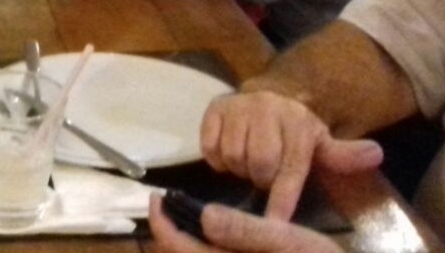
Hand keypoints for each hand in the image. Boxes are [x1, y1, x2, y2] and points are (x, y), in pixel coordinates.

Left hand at [148, 194, 340, 252]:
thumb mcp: (288, 241)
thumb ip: (245, 231)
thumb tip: (204, 215)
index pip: (178, 247)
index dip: (160, 223)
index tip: (157, 197)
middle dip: (167, 234)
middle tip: (167, 206)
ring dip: (182, 244)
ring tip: (183, 218)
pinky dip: (199, 251)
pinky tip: (209, 237)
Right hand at [201, 92, 383, 219]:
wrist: (266, 95)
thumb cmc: (294, 129)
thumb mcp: (319, 142)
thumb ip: (341, 155)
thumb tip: (376, 153)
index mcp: (297, 122)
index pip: (290, 168)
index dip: (282, 199)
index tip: (275, 223)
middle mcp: (268, 109)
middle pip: (258, 165)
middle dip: (260, 178)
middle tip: (264, 176)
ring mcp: (238, 107)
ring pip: (232, 156)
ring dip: (238, 168)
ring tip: (247, 163)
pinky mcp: (214, 108)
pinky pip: (210, 148)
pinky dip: (217, 159)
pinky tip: (229, 152)